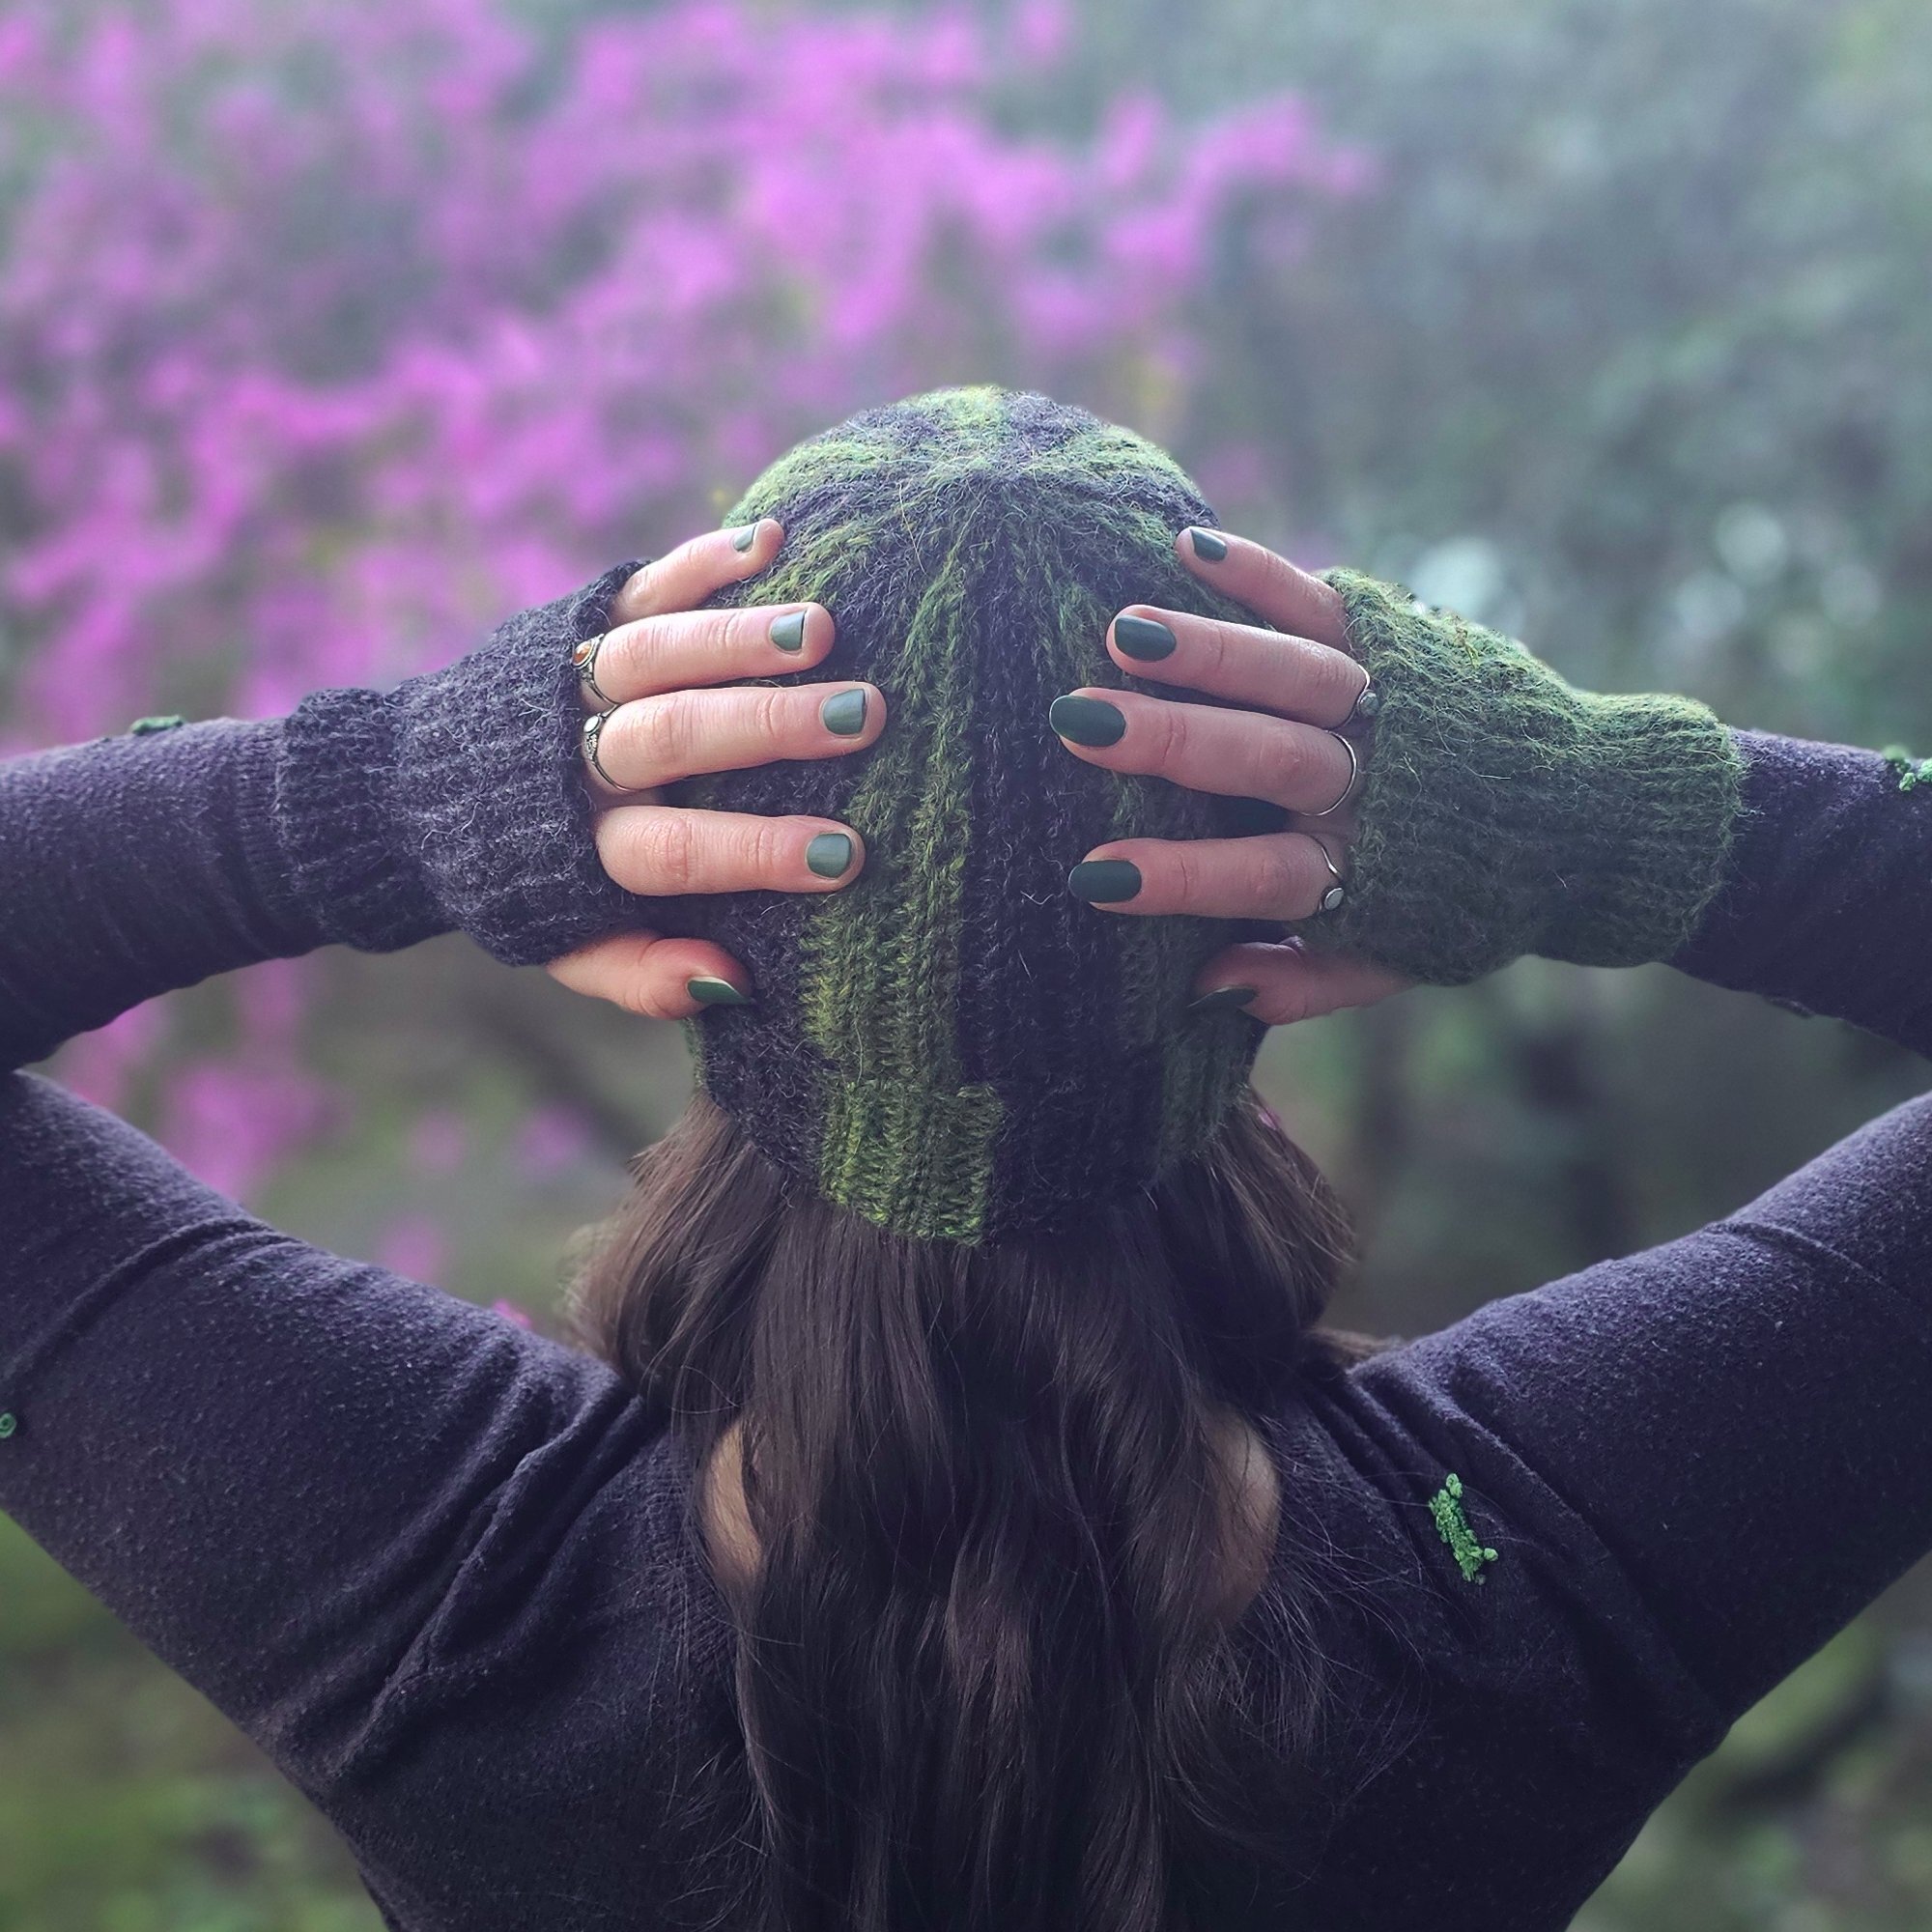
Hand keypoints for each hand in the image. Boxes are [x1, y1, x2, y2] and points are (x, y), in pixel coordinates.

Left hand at [544, 520, 882, 1018]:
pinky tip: (769, 539)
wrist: (414, 789)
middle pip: (670, 736)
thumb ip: (642, 976)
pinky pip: (641, 587)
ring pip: (655, 653)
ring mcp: (574, 683)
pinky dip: (702, 561)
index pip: (674, 850)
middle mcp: (574, 760)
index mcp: (580, 849)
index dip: (756, 853)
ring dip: (739, 637)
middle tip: (861, 715)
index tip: (844, 854)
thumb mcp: (566, 945)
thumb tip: (733, 982)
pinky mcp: (578, 624)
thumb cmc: (531, 878)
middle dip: (766, 725)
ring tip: (825, 629)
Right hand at [1050, 527, 1411, 1024]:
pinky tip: (1188, 550)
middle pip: (1275, 758)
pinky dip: (1264, 577)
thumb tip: (1206, 991)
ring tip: (1123, 629)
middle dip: (1177, 740)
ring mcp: (1392, 705)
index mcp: (1366, 872)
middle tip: (1082, 721)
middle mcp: (1378, 783)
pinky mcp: (1401, 642)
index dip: (1184, 876)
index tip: (1095, 873)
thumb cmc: (1459, 897)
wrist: (1587, 813)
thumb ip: (1304, 983)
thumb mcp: (1397, 960)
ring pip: (1300, 674)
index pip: (1265, 875)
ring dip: (1211, 652)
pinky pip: (1327, 607)